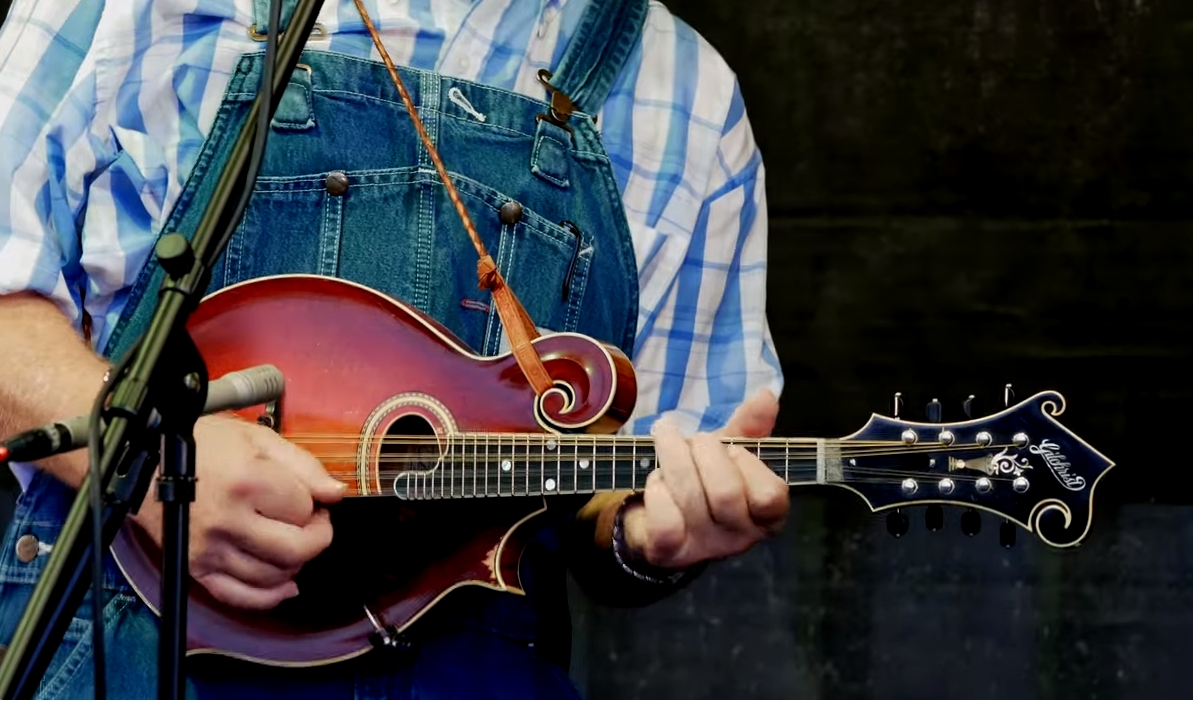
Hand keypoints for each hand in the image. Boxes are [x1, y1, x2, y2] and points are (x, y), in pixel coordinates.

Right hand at [132, 414, 344, 609]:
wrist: (144, 463)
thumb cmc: (202, 445)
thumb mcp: (257, 438)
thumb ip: (304, 466)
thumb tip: (337, 492)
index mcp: (246, 482)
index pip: (306, 509)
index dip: (317, 503)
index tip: (310, 496)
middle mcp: (228, 520)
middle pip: (297, 549)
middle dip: (318, 538)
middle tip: (313, 523)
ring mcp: (210, 550)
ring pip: (275, 576)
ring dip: (295, 562)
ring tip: (290, 539)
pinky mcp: (196, 569)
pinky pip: (241, 597)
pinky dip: (270, 596)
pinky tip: (284, 583)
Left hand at [623, 389, 789, 569]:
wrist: (657, 517)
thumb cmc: (702, 480)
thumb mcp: (728, 451)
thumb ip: (750, 426)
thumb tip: (766, 396)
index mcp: (765, 515)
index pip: (771, 495)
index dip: (746, 462)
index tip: (731, 450)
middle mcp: (740, 536)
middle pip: (726, 492)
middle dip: (702, 451)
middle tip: (690, 439)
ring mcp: (704, 547)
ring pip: (691, 497)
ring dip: (672, 459)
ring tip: (665, 442)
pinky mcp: (669, 551)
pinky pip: (664, 516)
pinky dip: (656, 488)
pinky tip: (656, 482)